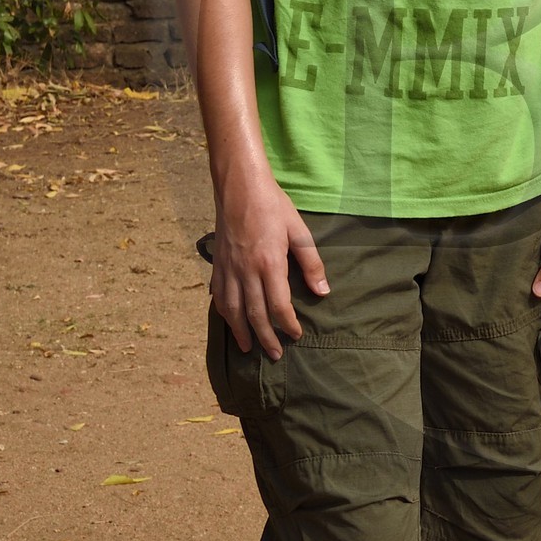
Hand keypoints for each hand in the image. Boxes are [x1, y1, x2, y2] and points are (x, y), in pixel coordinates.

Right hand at [211, 163, 328, 358]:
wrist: (239, 186)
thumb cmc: (273, 205)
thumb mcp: (299, 231)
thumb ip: (311, 263)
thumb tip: (322, 291)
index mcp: (269, 263)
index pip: (278, 305)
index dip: (288, 324)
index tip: (296, 335)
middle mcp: (246, 270)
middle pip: (254, 314)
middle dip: (265, 338)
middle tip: (275, 355)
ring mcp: (228, 268)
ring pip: (232, 309)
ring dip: (241, 332)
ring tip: (248, 348)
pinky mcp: (218, 263)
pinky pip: (218, 295)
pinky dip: (224, 312)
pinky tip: (230, 320)